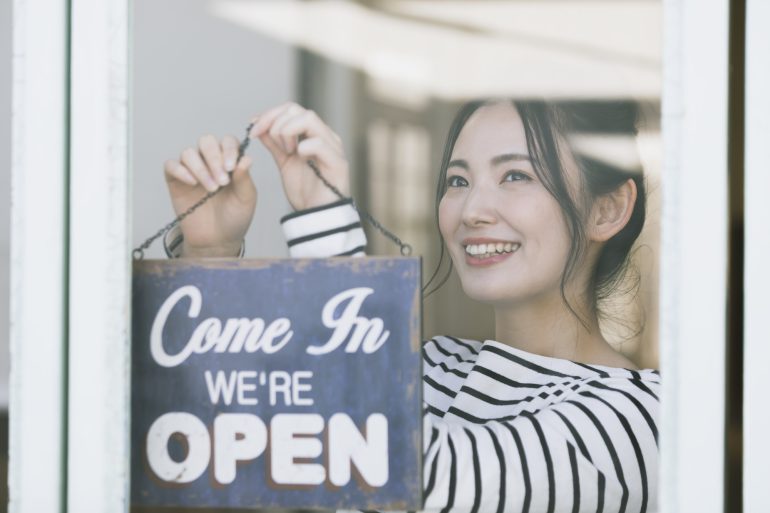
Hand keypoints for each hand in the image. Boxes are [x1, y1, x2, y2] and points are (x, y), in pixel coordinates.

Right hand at [163, 134, 256, 256]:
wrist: (218, 240)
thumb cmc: (234, 217)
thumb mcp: (246, 198)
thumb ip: (245, 178)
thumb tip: (246, 157)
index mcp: (229, 161)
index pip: (227, 142)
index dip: (229, 150)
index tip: (231, 168)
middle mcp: (210, 161)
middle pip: (206, 142)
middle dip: (214, 158)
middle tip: (222, 181)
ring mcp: (192, 170)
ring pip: (189, 152)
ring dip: (200, 168)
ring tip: (212, 189)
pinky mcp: (175, 181)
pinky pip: (171, 165)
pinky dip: (180, 170)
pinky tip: (192, 183)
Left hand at [250, 102, 349, 210]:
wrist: (318, 217)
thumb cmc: (305, 192)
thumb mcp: (284, 162)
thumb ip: (273, 142)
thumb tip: (256, 122)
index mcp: (313, 134)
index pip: (291, 109)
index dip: (269, 115)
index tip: (252, 130)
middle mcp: (326, 136)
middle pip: (297, 109)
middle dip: (275, 123)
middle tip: (269, 142)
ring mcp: (334, 147)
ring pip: (308, 119)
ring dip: (288, 132)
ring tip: (287, 152)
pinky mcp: (338, 163)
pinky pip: (319, 143)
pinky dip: (303, 147)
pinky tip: (298, 158)